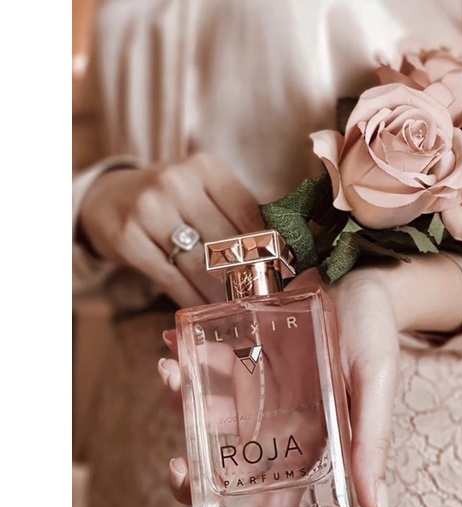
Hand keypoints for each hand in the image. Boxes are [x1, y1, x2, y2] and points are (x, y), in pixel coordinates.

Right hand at [78, 153, 263, 306]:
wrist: (107, 199)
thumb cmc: (169, 201)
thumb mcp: (202, 190)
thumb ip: (236, 213)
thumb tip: (279, 251)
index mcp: (204, 168)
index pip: (248, 213)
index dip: (266, 247)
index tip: (279, 272)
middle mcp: (175, 183)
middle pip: (225, 242)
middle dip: (246, 275)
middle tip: (260, 298)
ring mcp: (148, 209)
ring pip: (199, 264)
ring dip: (222, 293)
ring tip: (237, 308)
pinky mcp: (127, 238)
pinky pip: (171, 279)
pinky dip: (191, 299)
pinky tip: (204, 310)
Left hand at [158, 256, 461, 506]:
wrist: (360, 277)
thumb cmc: (375, 329)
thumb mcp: (374, 381)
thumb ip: (371, 440)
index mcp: (316, 442)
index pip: (277, 502)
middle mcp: (284, 423)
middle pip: (232, 467)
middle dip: (196, 474)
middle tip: (176, 466)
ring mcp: (264, 391)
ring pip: (213, 413)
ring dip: (183, 400)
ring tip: (169, 370)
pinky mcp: (251, 357)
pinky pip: (213, 366)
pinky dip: (190, 358)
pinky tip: (173, 339)